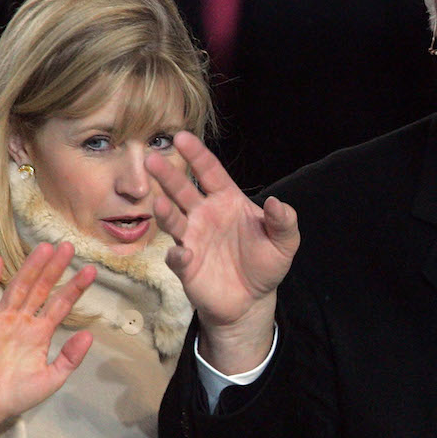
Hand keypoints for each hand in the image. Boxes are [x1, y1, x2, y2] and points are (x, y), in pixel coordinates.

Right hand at [0, 242, 95, 437]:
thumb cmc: (18, 395)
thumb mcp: (53, 378)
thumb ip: (70, 357)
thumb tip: (90, 335)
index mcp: (40, 332)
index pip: (60, 304)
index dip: (74, 287)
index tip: (91, 270)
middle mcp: (22, 321)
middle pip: (41, 288)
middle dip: (55, 268)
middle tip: (69, 246)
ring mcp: (2, 320)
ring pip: (19, 287)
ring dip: (31, 267)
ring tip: (45, 248)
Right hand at [146, 132, 298, 373]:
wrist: (252, 301)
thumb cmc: (265, 264)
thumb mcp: (285, 243)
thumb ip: (284, 221)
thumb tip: (276, 202)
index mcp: (226, 200)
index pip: (209, 171)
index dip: (196, 154)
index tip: (181, 136)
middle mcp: (204, 214)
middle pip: (182, 190)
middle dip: (167, 175)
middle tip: (151, 159)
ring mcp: (192, 238)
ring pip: (173, 220)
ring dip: (165, 212)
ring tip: (158, 203)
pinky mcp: (186, 266)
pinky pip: (177, 257)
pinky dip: (178, 255)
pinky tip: (183, 253)